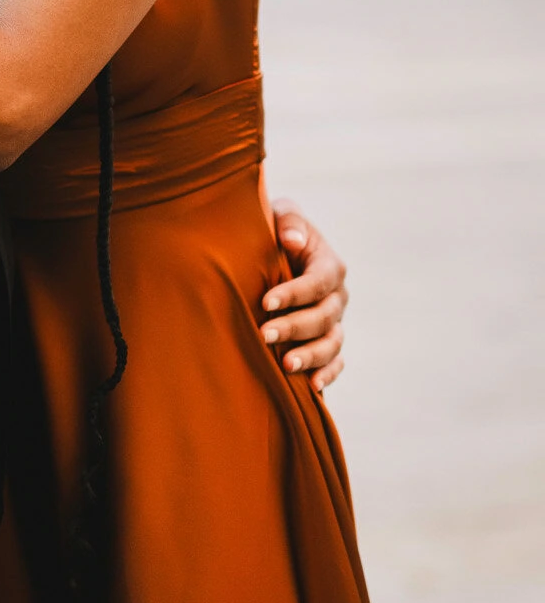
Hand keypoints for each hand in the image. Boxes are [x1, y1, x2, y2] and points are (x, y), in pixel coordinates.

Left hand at [260, 197, 347, 394]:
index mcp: (329, 266)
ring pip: (331, 344)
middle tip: (265, 334)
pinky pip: (336, 362)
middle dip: (294, 327)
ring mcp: (335, 323)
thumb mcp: (279, 215)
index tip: (266, 302)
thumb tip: (292, 240)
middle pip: (323, 317)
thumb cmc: (273, 232)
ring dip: (311, 356)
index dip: (294, 293)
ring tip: (286, 365)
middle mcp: (337, 297)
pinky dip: (327, 375)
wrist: (270, 255)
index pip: (317, 282)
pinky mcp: (328, 343)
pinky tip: (312, 387)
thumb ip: (288, 221)